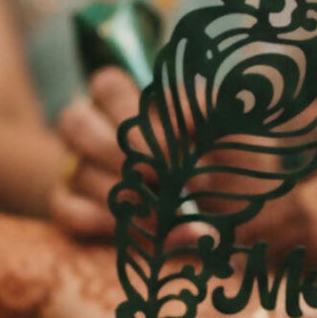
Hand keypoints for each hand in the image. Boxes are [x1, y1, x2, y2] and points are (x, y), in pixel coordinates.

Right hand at [54, 66, 316, 260]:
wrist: (252, 226)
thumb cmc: (237, 172)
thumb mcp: (239, 136)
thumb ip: (214, 113)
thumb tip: (184, 116)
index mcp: (134, 104)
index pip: (107, 85)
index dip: (132, 111)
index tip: (174, 148)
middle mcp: (100, 133)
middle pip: (73, 122)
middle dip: (118, 153)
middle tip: (160, 180)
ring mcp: (82, 171)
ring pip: (75, 170)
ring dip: (119, 195)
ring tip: (165, 216)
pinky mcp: (74, 209)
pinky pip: (64, 208)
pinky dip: (96, 219)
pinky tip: (133, 232)